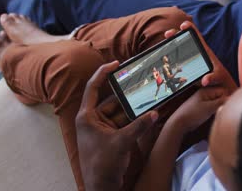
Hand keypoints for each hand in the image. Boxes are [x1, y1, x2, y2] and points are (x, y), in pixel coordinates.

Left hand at [76, 61, 158, 190]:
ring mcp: (103, 129)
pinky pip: (125, 123)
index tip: (116, 63)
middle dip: (128, 94)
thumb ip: (139, 126)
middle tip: (142, 83)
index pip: (93, 87)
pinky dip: (136, 120)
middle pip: (112, 100)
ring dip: (134, 108)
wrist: (102, 188)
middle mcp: (93, 120)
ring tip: (150, 98)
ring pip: (121, 112)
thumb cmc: (102, 165)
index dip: (103, 73)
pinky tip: (149, 115)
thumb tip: (154, 113)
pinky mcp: (112, 137)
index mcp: (87, 117)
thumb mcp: (121, 142)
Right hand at [165, 21, 237, 94]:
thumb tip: (205, 81)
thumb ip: (212, 77)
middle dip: (175, 34)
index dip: (190, 27)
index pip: (196, 34)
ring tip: (161, 44)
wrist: (218, 84)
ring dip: (169, 44)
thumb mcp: (217, 77)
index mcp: (203, 50)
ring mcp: (189, 58)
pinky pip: (175, 58)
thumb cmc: (219, 77)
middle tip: (167, 34)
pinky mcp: (185, 65)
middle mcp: (195, 52)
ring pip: (177, 48)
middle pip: (183, 39)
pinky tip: (161, 57)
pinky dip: (168, 55)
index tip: (183, 26)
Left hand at [169, 87, 226, 133]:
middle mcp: (205, 94)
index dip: (226, 98)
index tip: (225, 106)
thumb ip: (221, 102)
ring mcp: (203, 101)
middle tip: (220, 111)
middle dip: (223, 103)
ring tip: (215, 114)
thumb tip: (232, 99)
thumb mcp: (209, 107)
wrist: (179, 123)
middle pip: (221, 96)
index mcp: (206, 90)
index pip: (223, 91)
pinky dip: (215, 111)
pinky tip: (212, 116)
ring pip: (217, 102)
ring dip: (219, 108)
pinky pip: (213, 107)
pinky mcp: (202, 108)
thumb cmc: (193, 114)